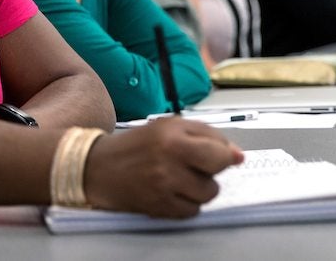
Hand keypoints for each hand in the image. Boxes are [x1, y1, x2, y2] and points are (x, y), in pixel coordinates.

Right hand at [83, 118, 243, 217]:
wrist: (98, 167)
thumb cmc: (136, 145)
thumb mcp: (168, 126)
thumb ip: (205, 134)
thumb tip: (237, 154)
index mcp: (172, 134)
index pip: (219, 148)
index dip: (224, 153)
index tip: (222, 155)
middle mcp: (168, 158)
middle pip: (216, 170)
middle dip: (212, 169)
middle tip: (196, 164)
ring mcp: (164, 185)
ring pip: (207, 193)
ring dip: (199, 188)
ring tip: (179, 178)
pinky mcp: (160, 206)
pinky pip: (192, 211)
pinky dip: (186, 203)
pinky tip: (171, 191)